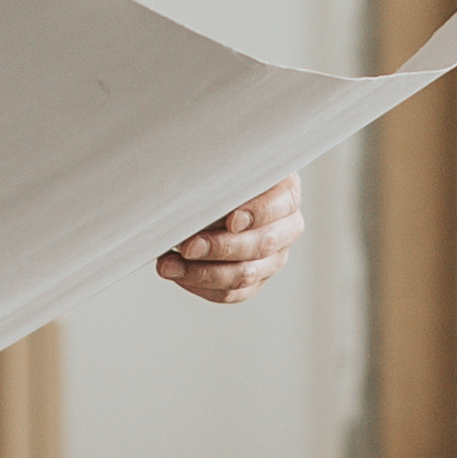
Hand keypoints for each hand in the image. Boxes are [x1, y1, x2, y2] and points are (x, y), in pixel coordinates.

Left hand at [161, 176, 302, 303]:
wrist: (215, 194)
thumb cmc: (219, 174)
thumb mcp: (223, 164)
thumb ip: (219, 172)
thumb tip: (196, 186)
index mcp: (286, 192)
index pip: (280, 205)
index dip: (256, 214)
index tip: (231, 220)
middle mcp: (286, 227)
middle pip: (262, 244)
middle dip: (221, 247)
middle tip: (187, 245)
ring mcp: (273, 257)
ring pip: (245, 275)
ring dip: (203, 273)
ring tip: (169, 265)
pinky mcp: (255, 279)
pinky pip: (232, 293)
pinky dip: (202, 286)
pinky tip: (179, 275)